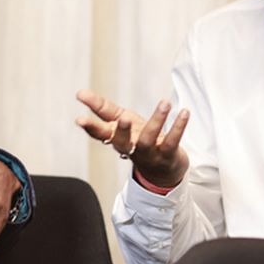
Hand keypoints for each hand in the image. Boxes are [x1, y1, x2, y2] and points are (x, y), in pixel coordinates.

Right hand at [75, 88, 190, 187]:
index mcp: (116, 139)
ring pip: (149, 139)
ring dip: (156, 121)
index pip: (99, 133)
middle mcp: (130, 148)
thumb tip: (80, 93)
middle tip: (123, 118)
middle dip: (121, 131)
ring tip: (165, 102)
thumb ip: (102, 108)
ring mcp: (149, 153)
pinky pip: (173, 141)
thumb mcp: (119, 123)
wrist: (162, 171)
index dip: (89, 127)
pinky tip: (184, 112)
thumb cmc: (137, 140)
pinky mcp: (168, 155)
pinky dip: (179, 127)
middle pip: (121, 142)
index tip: (79, 119)